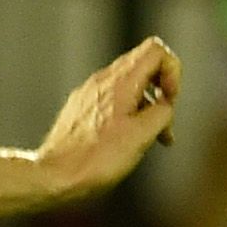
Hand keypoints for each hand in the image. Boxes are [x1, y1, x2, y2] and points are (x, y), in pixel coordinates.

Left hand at [34, 35, 180, 202]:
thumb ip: (163, 111)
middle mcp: (100, 81)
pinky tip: (130, 140)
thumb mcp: (143, 135)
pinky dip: (128, 114)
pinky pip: (112, 101)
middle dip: (162, 90)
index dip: (173, 71)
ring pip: (129, 86)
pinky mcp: (80, 109)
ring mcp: (88, 94)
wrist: (53, 176)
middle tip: (164, 120)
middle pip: (144, 66)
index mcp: (119, 82)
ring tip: (153, 137)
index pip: (155, 49)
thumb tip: (164, 105)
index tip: (170, 99)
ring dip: (147, 106)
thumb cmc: (96, 158)